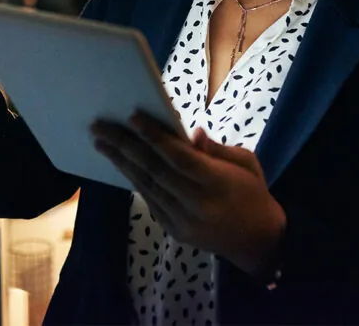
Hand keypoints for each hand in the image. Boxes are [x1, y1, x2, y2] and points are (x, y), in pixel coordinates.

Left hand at [91, 113, 285, 278]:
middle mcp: (197, 204)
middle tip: (100, 126)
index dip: (154, 136)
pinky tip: (120, 163)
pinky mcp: (174, 230)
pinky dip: (134, 179)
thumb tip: (190, 134)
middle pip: (155, 170)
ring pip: (146, 186)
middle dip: (125, 146)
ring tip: (101, 142)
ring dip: (121, 162)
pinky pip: (150, 200)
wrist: (258, 242)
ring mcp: (183, 221)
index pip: (179, 157)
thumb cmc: (253, 194)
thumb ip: (217, 149)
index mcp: (219, 183)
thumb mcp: (247, 164)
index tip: (132, 116)